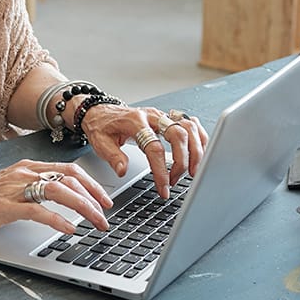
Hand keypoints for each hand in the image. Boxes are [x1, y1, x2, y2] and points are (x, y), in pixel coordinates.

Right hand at [0, 160, 112, 234]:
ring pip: (59, 191)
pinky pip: (38, 211)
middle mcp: (25, 173)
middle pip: (70, 178)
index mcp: (28, 167)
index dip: (91, 184)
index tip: (105, 199)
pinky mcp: (6, 207)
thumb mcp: (13, 186)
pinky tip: (69, 229)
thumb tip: (63, 198)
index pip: (69, 169)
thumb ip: (35, 188)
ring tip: (96, 222)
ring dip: (83, 207)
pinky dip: (58, 220)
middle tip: (107, 214)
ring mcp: (15, 189)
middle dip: (94, 196)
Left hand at [80, 104, 207, 197]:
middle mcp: (152, 116)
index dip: (161, 170)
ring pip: (189, 127)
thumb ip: (113, 157)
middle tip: (177, 181)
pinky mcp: (168, 118)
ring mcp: (162, 116)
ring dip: (196, 150)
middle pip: (178, 134)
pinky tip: (199, 153)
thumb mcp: (100, 143)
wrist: (100, 111)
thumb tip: (123, 171)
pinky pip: (190, 124)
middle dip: (183, 160)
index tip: (164, 188)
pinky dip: (199, 138)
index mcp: (135, 122)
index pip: (154, 148)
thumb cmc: (102, 126)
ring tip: (192, 171)